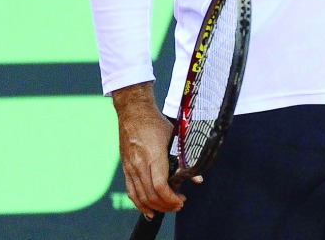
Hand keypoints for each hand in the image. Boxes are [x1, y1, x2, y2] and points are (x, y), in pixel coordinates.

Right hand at [112, 82, 185, 218]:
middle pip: (151, 195)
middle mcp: (140, 165)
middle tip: (179, 205)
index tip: (181, 201)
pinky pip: (131, 192)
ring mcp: (131, 168)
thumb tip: (198, 177)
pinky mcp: (126, 169)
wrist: (134, 114)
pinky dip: (139, 204)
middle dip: (166, 205)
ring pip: (140, 197)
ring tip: (168, 208)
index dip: (171, 198)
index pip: (161, 186)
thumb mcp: (175, 138)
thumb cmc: (156, 124)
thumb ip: (185, 159)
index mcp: (154, 156)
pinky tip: (149, 210)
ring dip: (155, 207)